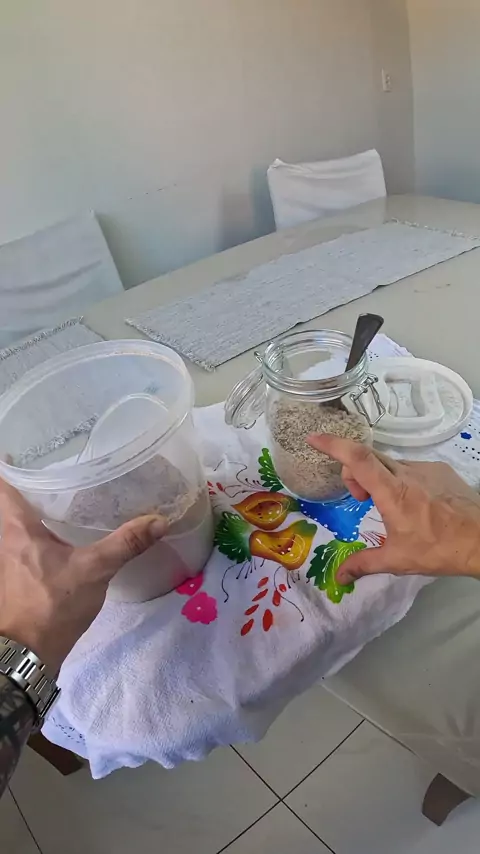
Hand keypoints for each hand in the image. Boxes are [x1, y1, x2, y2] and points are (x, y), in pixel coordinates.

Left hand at [0, 478, 166, 673]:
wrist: (28, 653)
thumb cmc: (52, 605)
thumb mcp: (93, 570)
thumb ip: (125, 543)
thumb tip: (159, 520)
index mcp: (16, 528)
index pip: (3, 484)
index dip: (11, 463)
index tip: (29, 448)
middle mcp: (6, 538)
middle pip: (10, 500)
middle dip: (29, 482)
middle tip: (57, 464)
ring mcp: (9, 558)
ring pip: (17, 521)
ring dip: (34, 506)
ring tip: (64, 491)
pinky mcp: (16, 574)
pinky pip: (24, 539)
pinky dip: (39, 528)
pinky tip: (64, 531)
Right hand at [307, 435, 479, 584]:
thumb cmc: (439, 549)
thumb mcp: (398, 560)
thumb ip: (364, 564)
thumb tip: (339, 576)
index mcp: (392, 492)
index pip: (357, 458)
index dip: (332, 444)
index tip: (313, 438)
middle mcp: (406, 473)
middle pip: (368, 457)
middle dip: (354, 473)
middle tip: (361, 500)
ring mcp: (425, 468)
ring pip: (390, 463)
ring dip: (379, 479)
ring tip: (389, 507)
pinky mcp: (440, 469)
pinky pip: (410, 468)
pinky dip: (401, 480)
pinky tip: (415, 505)